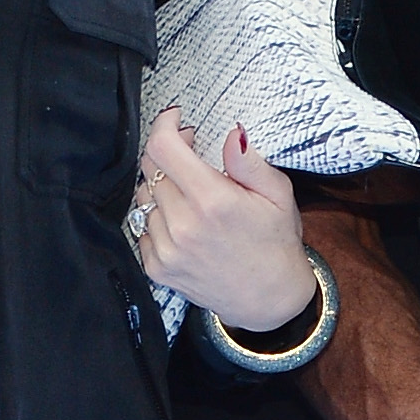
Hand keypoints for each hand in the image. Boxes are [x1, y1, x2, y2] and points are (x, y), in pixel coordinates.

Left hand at [128, 108, 311, 330]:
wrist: (269, 299)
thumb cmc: (275, 243)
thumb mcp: (277, 194)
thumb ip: (248, 161)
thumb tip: (231, 132)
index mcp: (213, 201)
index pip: (163, 148)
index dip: (164, 125)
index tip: (176, 120)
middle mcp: (184, 225)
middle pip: (151, 167)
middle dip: (169, 152)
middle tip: (191, 153)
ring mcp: (167, 249)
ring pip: (143, 195)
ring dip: (161, 185)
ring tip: (190, 192)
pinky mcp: (157, 268)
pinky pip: (142, 225)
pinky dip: (157, 215)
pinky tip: (183, 221)